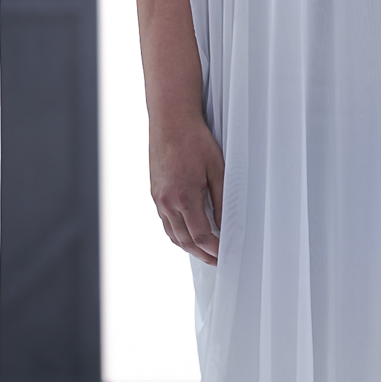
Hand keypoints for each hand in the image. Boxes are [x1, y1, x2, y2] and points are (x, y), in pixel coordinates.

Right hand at [149, 113, 224, 264]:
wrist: (170, 121)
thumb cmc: (195, 141)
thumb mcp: (217, 170)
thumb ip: (222, 201)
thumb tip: (226, 225)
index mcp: (184, 197)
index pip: (201, 236)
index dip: (214, 249)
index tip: (225, 255)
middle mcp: (167, 201)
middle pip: (185, 241)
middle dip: (202, 254)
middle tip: (217, 260)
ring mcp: (158, 198)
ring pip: (172, 234)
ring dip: (189, 247)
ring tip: (204, 252)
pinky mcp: (154, 193)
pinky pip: (165, 222)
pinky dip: (177, 233)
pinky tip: (188, 233)